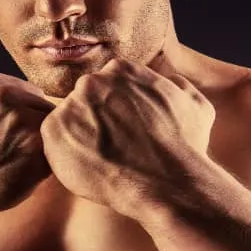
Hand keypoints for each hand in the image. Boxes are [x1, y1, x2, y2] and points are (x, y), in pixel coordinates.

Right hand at [0, 70, 55, 226]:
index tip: (9, 136)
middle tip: (12, 154)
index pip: (27, 91)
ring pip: (51, 130)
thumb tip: (16, 94)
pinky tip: (22, 176)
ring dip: (41, 148)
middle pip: (42, 107)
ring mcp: (21, 119)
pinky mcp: (36, 147)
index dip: (23, 117)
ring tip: (15, 165)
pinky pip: (56, 153)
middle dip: (34, 130)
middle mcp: (3, 95)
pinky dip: (46, 167)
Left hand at [39, 53, 215, 211]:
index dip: (115, 110)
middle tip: (112, 147)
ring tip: (103, 161)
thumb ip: (179, 86)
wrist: (167, 182)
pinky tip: (92, 168)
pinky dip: (67, 155)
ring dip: (81, 138)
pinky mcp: (54, 132)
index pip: (107, 84)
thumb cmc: (184, 147)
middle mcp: (92, 82)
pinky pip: (53, 141)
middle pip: (85, 100)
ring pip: (68, 120)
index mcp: (121, 69)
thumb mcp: (196, 106)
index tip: (125, 130)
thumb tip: (172, 83)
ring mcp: (70, 106)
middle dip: (95, 121)